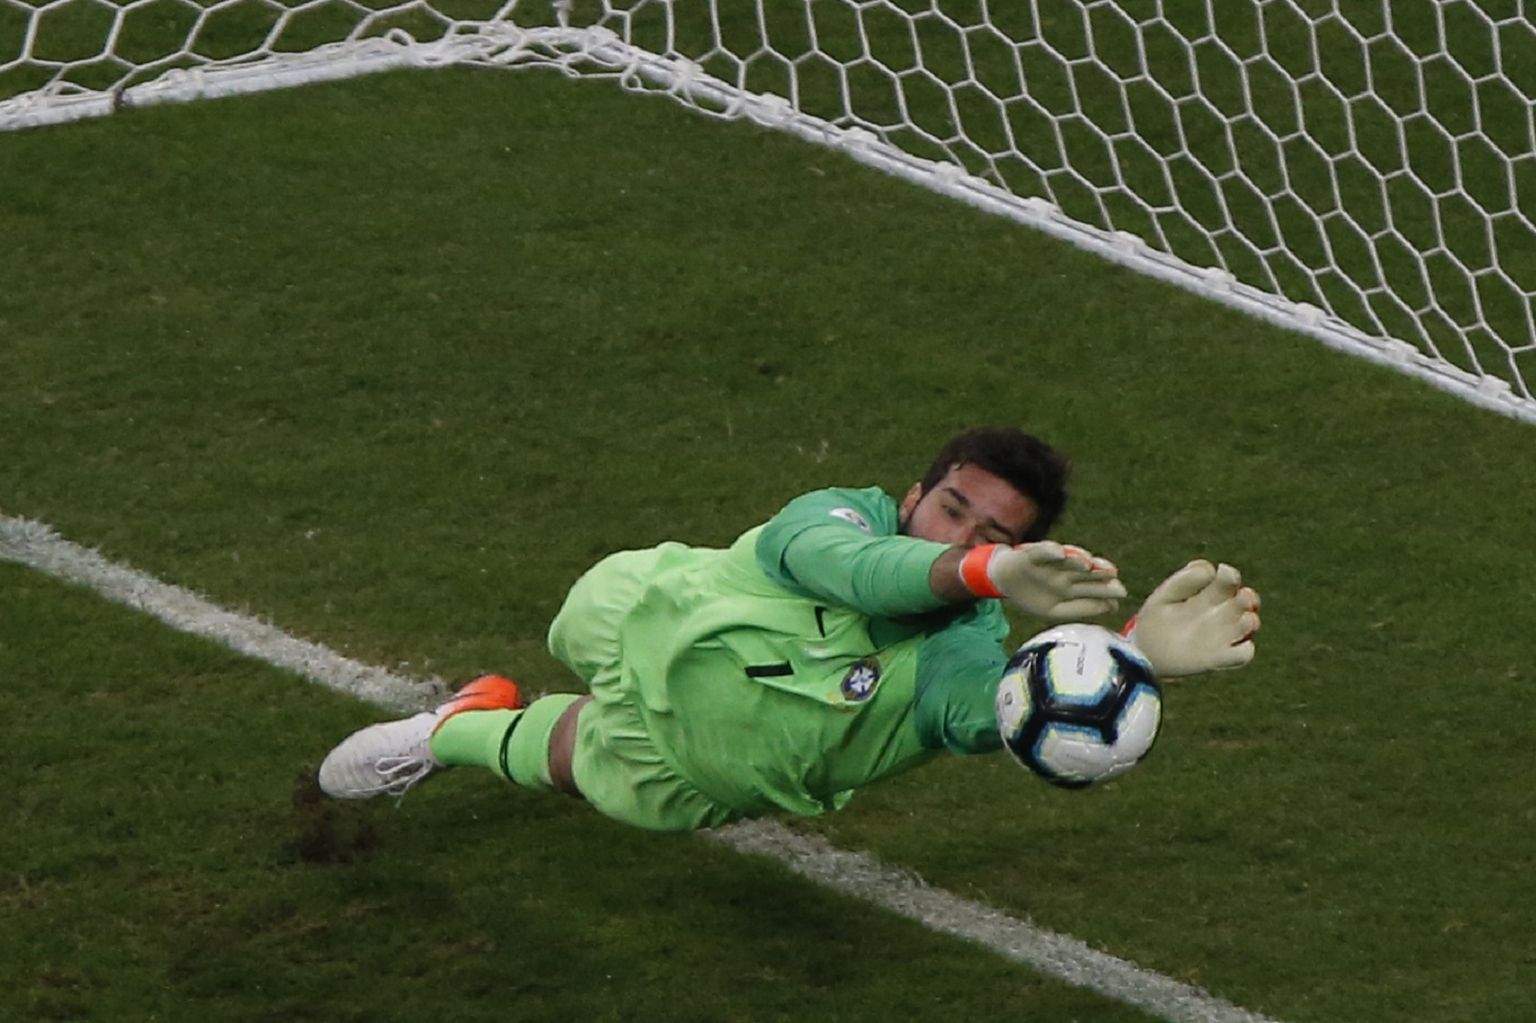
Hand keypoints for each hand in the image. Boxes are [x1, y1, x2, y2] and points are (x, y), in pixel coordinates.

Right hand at [959, 541, 1126, 619]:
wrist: (1004, 580)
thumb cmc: (1033, 595)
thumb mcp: (1056, 609)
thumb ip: (1083, 607)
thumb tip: (1113, 606)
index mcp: (1073, 585)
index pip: (1093, 586)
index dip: (1107, 588)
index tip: (1120, 593)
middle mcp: (1065, 572)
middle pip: (1085, 571)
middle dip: (1098, 572)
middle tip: (1113, 574)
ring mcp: (1050, 563)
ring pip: (1067, 559)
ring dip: (1077, 559)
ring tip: (1088, 563)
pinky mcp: (1032, 554)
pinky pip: (1041, 551)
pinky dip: (1050, 551)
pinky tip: (1060, 553)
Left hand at [1126, 560, 1259, 676]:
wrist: (1144, 653)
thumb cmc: (1155, 620)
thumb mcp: (1165, 597)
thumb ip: (1185, 581)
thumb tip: (1211, 569)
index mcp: (1208, 594)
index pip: (1228, 580)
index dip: (1229, 576)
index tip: (1221, 573)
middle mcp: (1220, 613)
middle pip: (1246, 600)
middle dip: (1248, 598)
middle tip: (1243, 596)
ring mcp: (1222, 635)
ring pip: (1249, 624)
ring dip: (1250, 621)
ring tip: (1244, 618)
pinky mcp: (1220, 657)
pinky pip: (1244, 654)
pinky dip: (1245, 649)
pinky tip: (1234, 644)